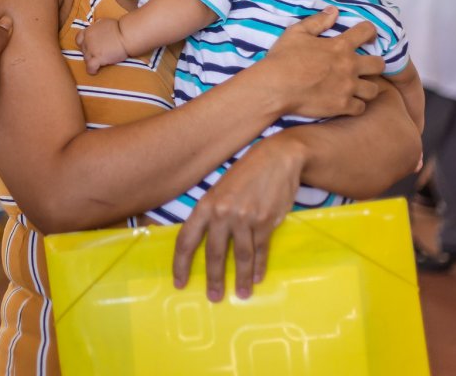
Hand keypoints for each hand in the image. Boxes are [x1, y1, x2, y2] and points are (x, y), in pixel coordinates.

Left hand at [76, 19, 128, 74]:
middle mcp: (87, 41)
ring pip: (86, 59)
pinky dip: (92, 70)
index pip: (78, 39)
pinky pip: (90, 67)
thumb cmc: (118, 28)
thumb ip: (97, 26)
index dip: (83, 44)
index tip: (89, 46)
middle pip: (83, 50)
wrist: (126, 35)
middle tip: (98, 54)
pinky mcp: (98, 58)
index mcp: (88, 31)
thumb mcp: (104, 22)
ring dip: (91, 61)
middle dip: (89, 53)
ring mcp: (91, 50)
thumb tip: (96, 27)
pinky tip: (95, 71)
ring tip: (99, 62)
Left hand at [172, 134, 304, 301]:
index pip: (186, 240)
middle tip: (214, 297)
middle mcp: (221, 213)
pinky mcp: (265, 221)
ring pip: (240, 256)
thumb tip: (204, 243)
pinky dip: (259, 266)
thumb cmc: (245, 175)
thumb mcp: (220, 191)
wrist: (276, 158)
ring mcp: (244, 218)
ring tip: (242, 294)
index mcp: (205, 205)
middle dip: (213, 279)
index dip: (181, 264)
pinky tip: (258, 277)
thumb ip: (211, 214)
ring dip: (242, 278)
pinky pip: (260, 250)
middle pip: (213, 253)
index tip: (179, 283)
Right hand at [258, 7, 382, 118]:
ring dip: (367, 88)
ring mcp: (347, 88)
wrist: (275, 86)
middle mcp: (349, 66)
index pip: (366, 32)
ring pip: (374, 90)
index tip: (367, 37)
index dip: (369, 32)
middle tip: (364, 67)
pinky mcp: (342, 106)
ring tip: (358, 89)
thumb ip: (317, 21)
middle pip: (379, 64)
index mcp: (340, 46)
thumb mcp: (296, 33)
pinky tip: (347, 103)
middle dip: (374, 64)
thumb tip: (334, 11)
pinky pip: (361, 108)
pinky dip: (355, 106)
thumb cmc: (283, 58)